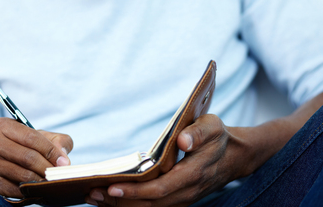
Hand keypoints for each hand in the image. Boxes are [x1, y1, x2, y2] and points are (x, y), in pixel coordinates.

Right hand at [0, 117, 72, 197]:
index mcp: (3, 125)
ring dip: (40, 180)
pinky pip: (14, 190)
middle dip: (48, 167)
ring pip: (22, 175)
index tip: (64, 162)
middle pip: (28, 157)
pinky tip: (37, 189)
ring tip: (50, 182)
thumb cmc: (22, 146)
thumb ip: (57, 141)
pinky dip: (29, 191)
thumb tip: (63, 159)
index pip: (33, 138)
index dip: (51, 151)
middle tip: (59, 174)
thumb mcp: (38, 136)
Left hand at [86, 114, 249, 206]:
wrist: (233, 157)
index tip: (111, 186)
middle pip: (149, 204)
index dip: (135, 190)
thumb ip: (199, 133)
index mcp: (193, 174)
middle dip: (120, 201)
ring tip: (94, 197)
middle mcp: (186, 191)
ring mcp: (182, 198)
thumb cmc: (218, 138)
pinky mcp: (178, 198)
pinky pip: (152, 206)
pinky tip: (112, 198)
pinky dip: (131, 204)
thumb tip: (182, 140)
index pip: (160, 188)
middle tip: (92, 193)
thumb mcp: (213, 126)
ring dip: (121, 205)